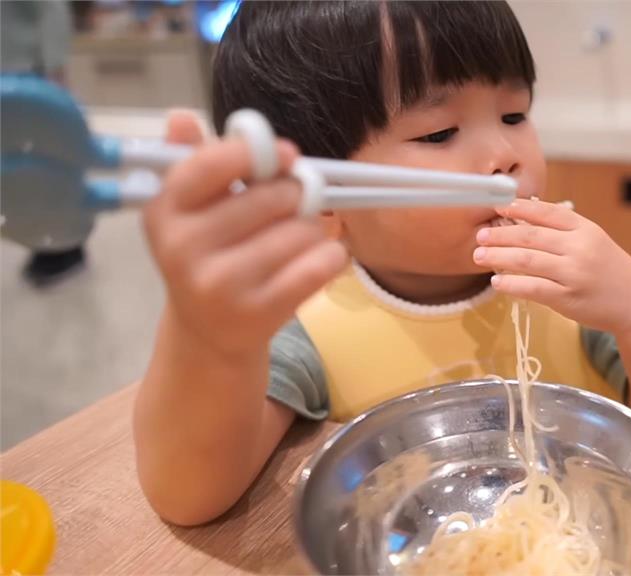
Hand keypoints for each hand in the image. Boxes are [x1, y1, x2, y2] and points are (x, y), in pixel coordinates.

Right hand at [143, 111, 348, 357]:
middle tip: (295, 204)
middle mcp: (183, 248)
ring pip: (301, 230)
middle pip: (273, 197)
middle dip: (296, 194)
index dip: (257, 153)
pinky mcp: (259, 312)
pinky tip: (318, 258)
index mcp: (165, 210)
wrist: (209, 332)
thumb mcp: (190, 208)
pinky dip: (331, 255)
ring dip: (313, 228)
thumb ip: (194, 160)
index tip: (287, 155)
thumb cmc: (207, 254)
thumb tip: (181, 117)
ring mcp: (220, 284)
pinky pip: (320, 264)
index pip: (209, 165)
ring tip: (298, 238)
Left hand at [474, 199, 630, 335]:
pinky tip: (497, 281)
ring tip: (479, 255)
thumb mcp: (593, 240)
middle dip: (500, 234)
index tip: (496, 205)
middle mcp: (579, 248)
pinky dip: (512, 284)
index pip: (546, 212)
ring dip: (499, 257)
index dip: (518, 207)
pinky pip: (533, 288)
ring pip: (527, 261)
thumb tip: (522, 217)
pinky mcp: (568, 298)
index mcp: (585, 228)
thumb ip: (563, 230)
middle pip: (531, 236)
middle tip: (480, 235)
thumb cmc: (609, 270)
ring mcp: (574, 274)